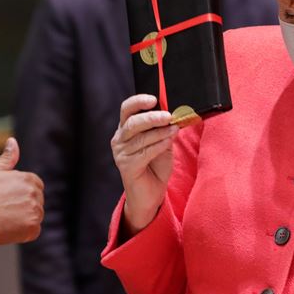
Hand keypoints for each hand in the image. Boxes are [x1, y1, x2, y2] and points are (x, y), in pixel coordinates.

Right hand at [0, 138, 43, 244]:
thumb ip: (7, 157)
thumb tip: (12, 141)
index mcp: (28, 179)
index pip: (34, 185)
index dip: (20, 191)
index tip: (8, 197)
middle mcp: (35, 194)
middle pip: (36, 200)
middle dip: (24, 204)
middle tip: (4, 208)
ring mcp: (35, 212)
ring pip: (35, 215)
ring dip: (24, 218)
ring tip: (5, 218)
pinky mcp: (32, 228)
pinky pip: (33, 231)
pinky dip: (23, 232)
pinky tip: (8, 228)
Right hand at [111, 94, 178, 235]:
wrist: (151, 194)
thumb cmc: (156, 166)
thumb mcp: (163, 142)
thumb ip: (164, 129)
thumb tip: (174, 114)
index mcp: (126, 129)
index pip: (127, 109)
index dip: (138, 102)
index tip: (154, 99)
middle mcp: (119, 139)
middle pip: (133, 122)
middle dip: (152, 117)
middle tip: (168, 116)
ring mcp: (121, 153)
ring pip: (141, 137)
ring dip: (160, 133)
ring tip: (174, 131)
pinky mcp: (126, 166)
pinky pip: (145, 152)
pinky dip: (159, 145)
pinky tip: (168, 143)